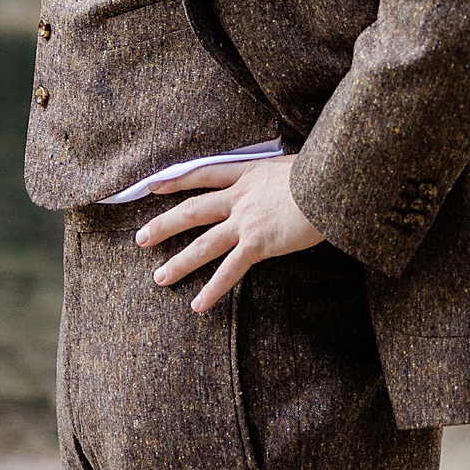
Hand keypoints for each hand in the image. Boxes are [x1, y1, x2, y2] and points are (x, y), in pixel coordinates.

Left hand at [133, 154, 323, 314]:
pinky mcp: (258, 244)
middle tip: (140, 239)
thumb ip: (277, 174)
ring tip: (159, 277)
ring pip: (204, 244)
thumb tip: (282, 176)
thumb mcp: (291, 164)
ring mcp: (246, 222)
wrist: (329, 184)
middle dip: (164, 225)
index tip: (153, 185)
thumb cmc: (320, 172)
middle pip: (192, 211)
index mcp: (247, 174)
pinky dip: (213, 289)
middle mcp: (239, 198)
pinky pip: (230, 271)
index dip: (176, 180)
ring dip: (179, 263)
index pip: (203, 174)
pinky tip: (198, 305)